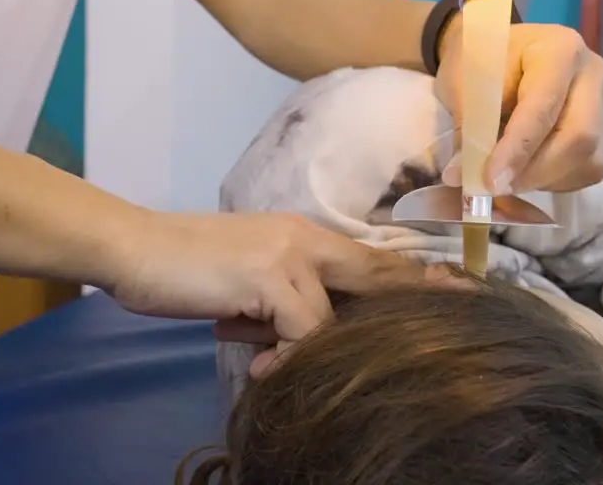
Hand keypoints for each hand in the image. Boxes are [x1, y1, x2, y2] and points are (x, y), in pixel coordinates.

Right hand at [104, 210, 455, 374]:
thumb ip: (278, 304)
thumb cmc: (183, 268)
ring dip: (306, 353)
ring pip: (333, 319)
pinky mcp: (268, 278)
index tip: (456, 283)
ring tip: (262, 365)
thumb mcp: (243, 285)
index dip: (412, 273)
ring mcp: (288, 255)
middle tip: (468, 299)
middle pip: (376, 273)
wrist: (134, 249)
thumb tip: (299, 343)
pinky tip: (253, 368)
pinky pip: (301, 333)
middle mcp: (303, 238)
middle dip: (421, 292)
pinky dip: (283, 360)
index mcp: (299, 235)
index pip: (367, 256)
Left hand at [436, 21, 602, 193]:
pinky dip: (548, 182)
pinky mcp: (600, 136)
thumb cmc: (479, 62)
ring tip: (503, 174)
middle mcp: (590, 76)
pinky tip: (523, 170)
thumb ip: (468, 126)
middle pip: (579, 137)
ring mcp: (601, 107)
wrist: (493, 54)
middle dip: (533, 171)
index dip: (518, 148)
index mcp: (559, 50)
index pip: (544, 106)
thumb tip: (464, 177)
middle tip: (493, 188)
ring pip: (584, 161)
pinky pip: (583, 172)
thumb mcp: (464, 83)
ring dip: (538, 180)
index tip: (490, 180)